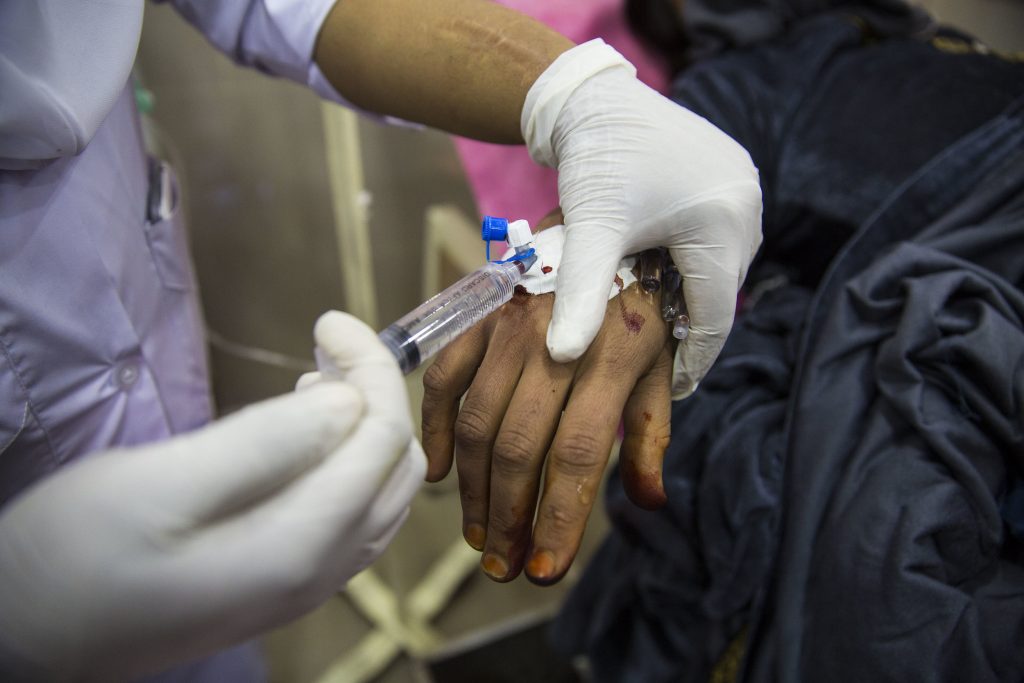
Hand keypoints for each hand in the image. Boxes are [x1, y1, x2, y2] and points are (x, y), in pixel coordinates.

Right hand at [0, 311, 423, 681]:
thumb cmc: (74, 559)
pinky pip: (350, 516)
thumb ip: (264, 443)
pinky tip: (303, 436)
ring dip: (363, 427)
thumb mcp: (158, 486)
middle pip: (394, 467)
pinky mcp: (280, 584)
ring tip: (314, 381)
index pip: (381, 440)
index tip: (328, 320)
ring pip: (379, 494)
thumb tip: (347, 399)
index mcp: (300, 547)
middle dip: (376, 393)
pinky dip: (345, 463)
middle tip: (324, 344)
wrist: (26, 640)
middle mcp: (321, 573)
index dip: (370, 368)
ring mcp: (305, 586)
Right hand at [421, 254, 672, 584]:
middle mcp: (555, 344)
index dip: (558, 518)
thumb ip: (651, 435)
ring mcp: (509, 327)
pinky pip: (443, 377)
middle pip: (518, 448)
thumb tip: (647, 503)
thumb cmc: (643, 306)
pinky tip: (438, 473)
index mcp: (612, 360)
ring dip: (472, 489)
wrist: (612, 221)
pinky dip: (433, 427)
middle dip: (508, 518)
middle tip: (503, 566)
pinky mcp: (478, 314)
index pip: (577, 455)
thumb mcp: (662, 367)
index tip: (546, 569)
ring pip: (477, 423)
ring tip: (480, 536)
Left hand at [522, 39, 762, 396]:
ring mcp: (741, 189)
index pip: (716, 315)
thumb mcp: (592, 229)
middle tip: (657, 366)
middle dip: (688, 329)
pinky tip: (657, 280)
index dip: (694, 359)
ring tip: (655, 329)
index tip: (673, 391)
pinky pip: (715, 240)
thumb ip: (581, 294)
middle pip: (720, 292)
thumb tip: (562, 357)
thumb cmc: (596, 157)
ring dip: (688, 297)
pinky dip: (688, 265)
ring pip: (717, 267)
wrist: (594, 97)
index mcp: (726, 222)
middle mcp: (746, 205)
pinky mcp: (726, 178)